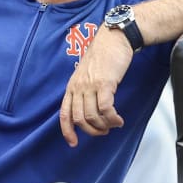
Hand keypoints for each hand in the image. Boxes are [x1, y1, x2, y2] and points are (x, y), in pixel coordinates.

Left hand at [59, 27, 133, 146]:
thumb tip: (90, 110)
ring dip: (104, 125)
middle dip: (92, 130)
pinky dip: (112, 118)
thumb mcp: (87, 74)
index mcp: (72, 86)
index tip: (73, 143)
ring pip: (92, 116)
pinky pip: (105, 109)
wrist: (114, 39)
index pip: (64, 113)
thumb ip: (85, 90)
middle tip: (104, 131)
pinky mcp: (104, 83)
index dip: (67, 131)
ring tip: (114, 124)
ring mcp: (90, 85)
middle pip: (79, 119)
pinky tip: (118, 119)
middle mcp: (78, 87)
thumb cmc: (103, 56)